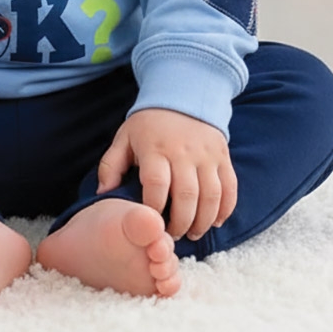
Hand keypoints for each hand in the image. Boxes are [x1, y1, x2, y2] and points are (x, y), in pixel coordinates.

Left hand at [96, 108, 236, 240]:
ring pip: (211, 196)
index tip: (150, 224)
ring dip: (203, 221)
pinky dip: (225, 210)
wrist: (183, 96)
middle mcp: (183, 151)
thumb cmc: (149, 125)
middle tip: (171, 236)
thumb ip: (111, 166)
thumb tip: (102, 194)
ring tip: (192, 233)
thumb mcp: (124, 138)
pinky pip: (230, 188)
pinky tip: (214, 222)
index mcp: (155, 148)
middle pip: (187, 195)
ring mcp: (206, 154)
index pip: (156, 185)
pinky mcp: (223, 156)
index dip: (154, 211)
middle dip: (180, 223)